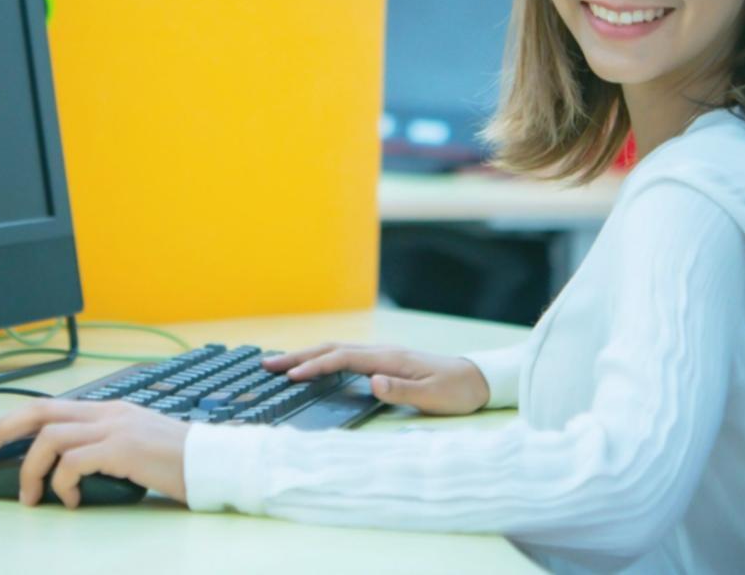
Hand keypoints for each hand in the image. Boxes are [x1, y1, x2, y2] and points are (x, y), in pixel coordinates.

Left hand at [0, 400, 189, 507]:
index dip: (13, 421)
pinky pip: (73, 463)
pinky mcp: (121, 448)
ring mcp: (113, 427)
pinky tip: (69, 501)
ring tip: (31, 497)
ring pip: (50, 438)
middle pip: (38, 410)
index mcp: (108, 409)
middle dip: (1, 429)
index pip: (49, 406)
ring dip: (31, 469)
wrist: (213, 463)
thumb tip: (64, 473)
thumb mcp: (133, 447)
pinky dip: (62, 484)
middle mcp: (106, 412)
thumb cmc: (176, 462)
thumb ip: (101, 449)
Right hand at [261, 342, 489, 415]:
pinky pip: (345, 356)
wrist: (477, 379)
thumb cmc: (456, 391)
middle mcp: (381, 351)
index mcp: (388, 358)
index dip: (314, 367)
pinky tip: (314, 365)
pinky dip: (323, 357)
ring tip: (280, 363)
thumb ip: (401, 389)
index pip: (341, 359)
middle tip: (267, 364)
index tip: (290, 378)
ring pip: (336, 349)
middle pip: (331, 348)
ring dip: (307, 354)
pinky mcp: (383, 361)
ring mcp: (381, 354)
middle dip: (298, 356)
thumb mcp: (433, 396)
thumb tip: (371, 381)